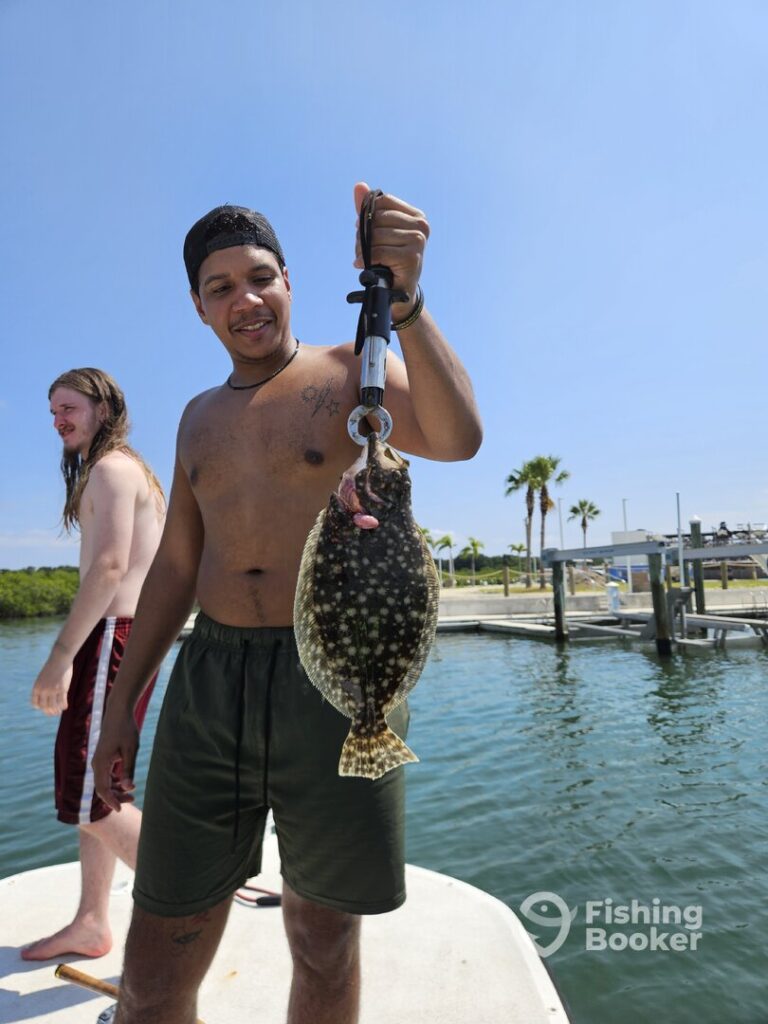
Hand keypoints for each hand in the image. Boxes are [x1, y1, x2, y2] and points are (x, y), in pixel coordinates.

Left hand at [31, 662, 71, 715]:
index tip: (46, 708)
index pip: (35, 704)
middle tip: (54, 713)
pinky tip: (65, 706)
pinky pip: (62, 702)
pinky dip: (63, 706)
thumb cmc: (52, 667)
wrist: (59, 658)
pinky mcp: (62, 689)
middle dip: (49, 711)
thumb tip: (46, 699)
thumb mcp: (43, 678)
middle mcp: (43, 690)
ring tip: (59, 711)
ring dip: (56, 711)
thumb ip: (43, 687)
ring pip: (53, 706)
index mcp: (36, 687)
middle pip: (44, 707)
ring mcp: (52, 690)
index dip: (40, 707)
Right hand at [92, 706, 138, 812]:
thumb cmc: (126, 729)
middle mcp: (96, 763)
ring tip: (132, 794)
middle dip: (115, 797)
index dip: (111, 801)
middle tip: (132, 800)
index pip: (102, 789)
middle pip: (102, 788)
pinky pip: (105, 775)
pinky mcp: (102, 758)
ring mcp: (98, 761)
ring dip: (116, 790)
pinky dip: (114, 782)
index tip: (120, 809)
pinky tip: (126, 783)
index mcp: (100, 763)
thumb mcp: (131, 750)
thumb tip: (128, 788)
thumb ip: (128, 769)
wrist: (118, 712)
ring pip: (103, 782)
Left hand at [353, 181, 428, 319]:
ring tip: (364, 259)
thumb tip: (359, 185)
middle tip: (361, 250)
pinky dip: (367, 260)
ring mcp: (418, 241)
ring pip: (376, 236)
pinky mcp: (411, 257)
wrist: (398, 294)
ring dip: (362, 250)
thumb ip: (368, 209)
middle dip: (363, 235)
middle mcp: (421, 226)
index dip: (367, 215)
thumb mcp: (378, 232)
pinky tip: (365, 266)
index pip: (383, 202)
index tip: (364, 231)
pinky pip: (378, 251)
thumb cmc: (388, 261)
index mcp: (416, 216)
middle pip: (377, 218)